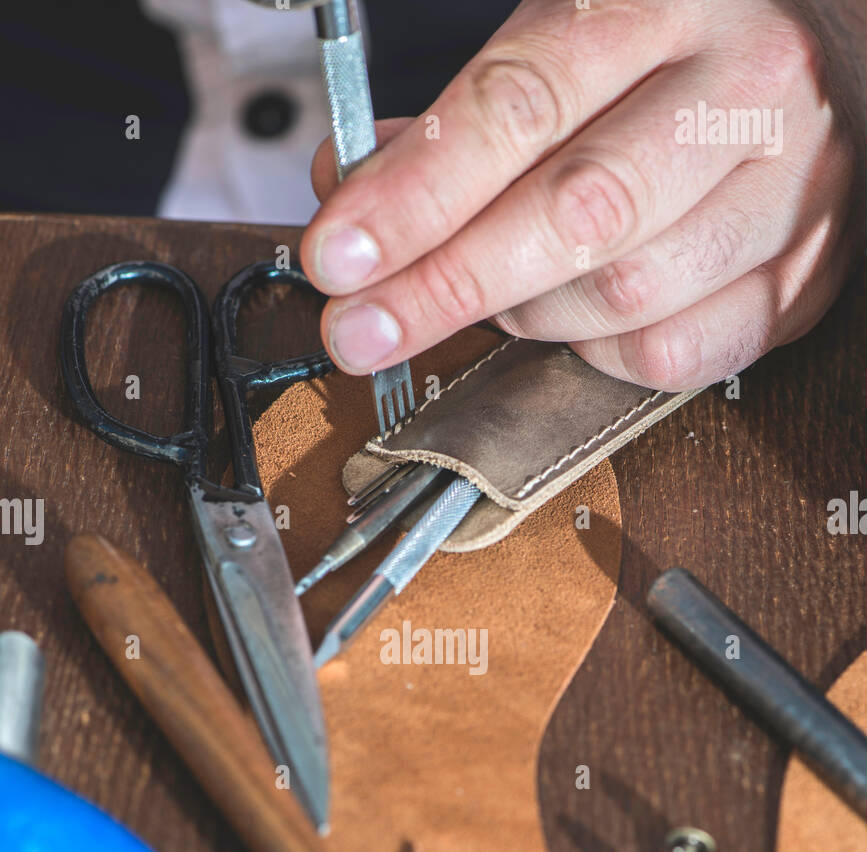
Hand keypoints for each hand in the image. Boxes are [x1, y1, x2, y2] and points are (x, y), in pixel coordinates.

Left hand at [300, 0, 866, 390]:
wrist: (833, 65)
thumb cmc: (679, 49)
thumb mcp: (567, 33)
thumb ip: (464, 113)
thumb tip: (358, 192)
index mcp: (670, 1)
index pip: (522, 106)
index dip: (417, 194)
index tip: (341, 255)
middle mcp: (746, 92)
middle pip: (581, 214)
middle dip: (451, 284)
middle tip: (364, 329)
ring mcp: (788, 194)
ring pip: (626, 296)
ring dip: (524, 316)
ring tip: (488, 297)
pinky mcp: (801, 281)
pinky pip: (677, 354)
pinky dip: (601, 354)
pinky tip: (577, 320)